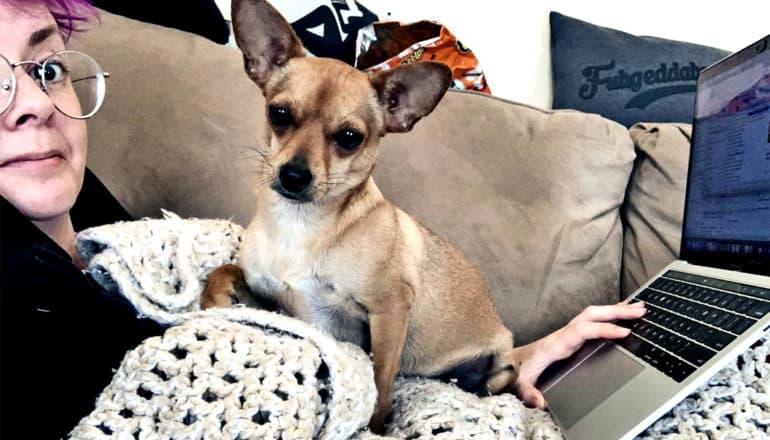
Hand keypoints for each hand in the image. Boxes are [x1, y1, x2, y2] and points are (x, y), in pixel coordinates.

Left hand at [512, 301, 646, 409]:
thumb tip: (539, 402)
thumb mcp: (518, 384)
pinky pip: (591, 322)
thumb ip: (527, 393)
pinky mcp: (569, 337)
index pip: (583, 331)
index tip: (625, 332)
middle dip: (616, 312)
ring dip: (615, 310)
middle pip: (591, 316)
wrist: (506, 362)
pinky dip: (607, 316)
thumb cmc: (516, 371)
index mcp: (555, 344)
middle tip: (641, 311)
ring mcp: (566, 333)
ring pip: (592, 315)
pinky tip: (621, 316)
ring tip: (638, 308)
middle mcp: (562, 334)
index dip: (604, 330)